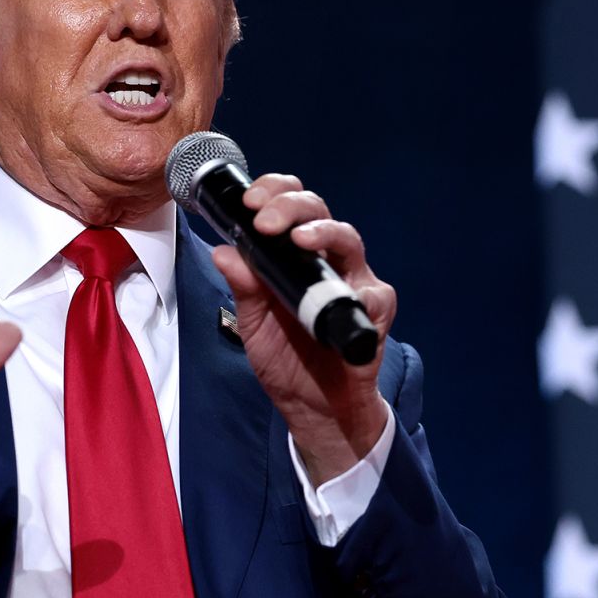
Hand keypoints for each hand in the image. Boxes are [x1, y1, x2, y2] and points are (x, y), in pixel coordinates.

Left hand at [210, 174, 396, 486]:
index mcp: (294, 253)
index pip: (289, 206)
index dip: (273, 192)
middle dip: (290, 205)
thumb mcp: (253, 321)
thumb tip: (223, 251)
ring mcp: (353, 280)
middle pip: (318, 210)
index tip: (249, 201)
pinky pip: (373, 294)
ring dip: (324, 233)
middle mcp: (326, 258)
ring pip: (348, 238)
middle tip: (264, 219)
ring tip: (300, 239)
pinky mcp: (374, 311)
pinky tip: (345, 293)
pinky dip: (358, 291)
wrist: (312, 405)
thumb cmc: (285, 356)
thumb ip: (242, 287)